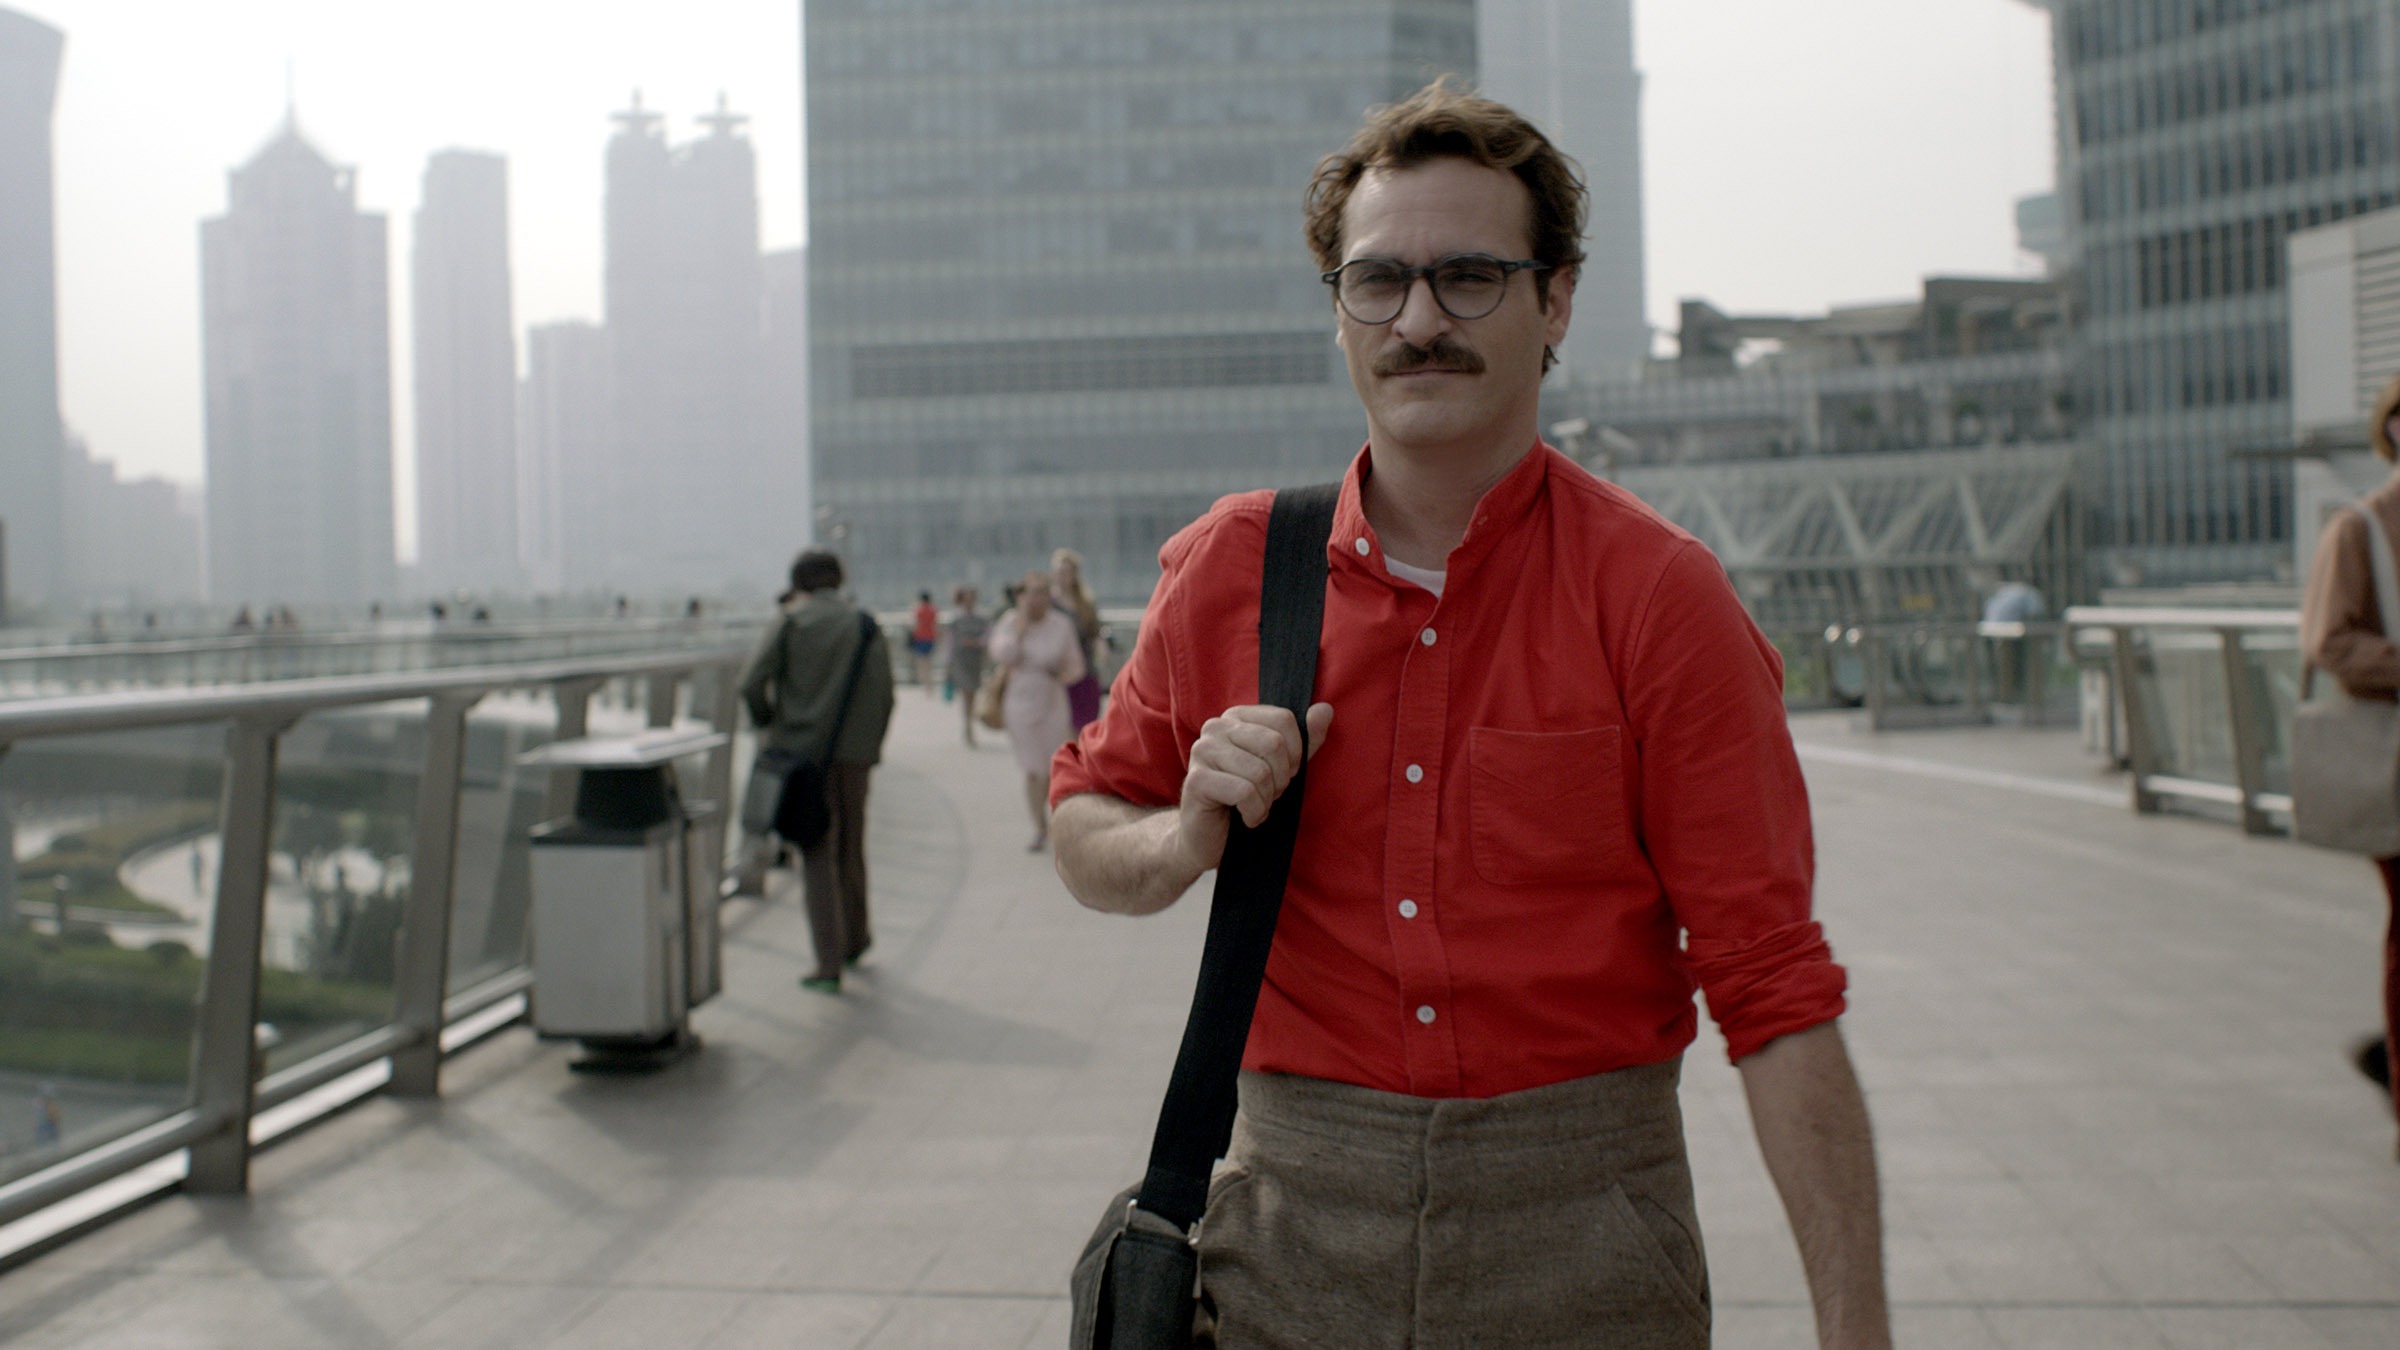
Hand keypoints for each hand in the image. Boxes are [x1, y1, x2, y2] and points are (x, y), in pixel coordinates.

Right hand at [1172, 702, 1332, 874]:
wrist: (1211, 836)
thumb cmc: (1248, 796)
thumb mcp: (1284, 766)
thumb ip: (1306, 738)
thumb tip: (1325, 709)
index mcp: (1237, 716)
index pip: (1284, 719)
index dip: (1295, 753)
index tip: (1285, 773)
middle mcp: (1216, 727)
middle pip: (1273, 744)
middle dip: (1281, 778)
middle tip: (1269, 794)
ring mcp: (1202, 751)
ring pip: (1260, 772)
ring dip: (1267, 799)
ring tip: (1257, 806)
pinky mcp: (1196, 780)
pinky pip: (1244, 793)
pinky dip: (1255, 812)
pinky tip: (1247, 818)